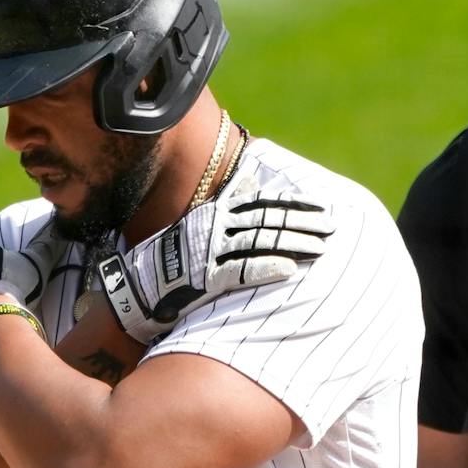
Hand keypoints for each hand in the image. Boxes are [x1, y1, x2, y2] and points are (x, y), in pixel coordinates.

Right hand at [93, 167, 333, 343]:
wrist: (138, 288)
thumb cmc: (171, 261)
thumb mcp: (198, 225)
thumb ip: (228, 206)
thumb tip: (251, 180)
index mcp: (215, 213)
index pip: (261, 203)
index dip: (292, 204)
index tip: (318, 206)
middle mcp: (215, 228)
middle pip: (267, 221)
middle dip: (301, 223)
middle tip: (330, 226)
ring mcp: (211, 252)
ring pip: (260, 243)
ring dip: (292, 244)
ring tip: (320, 247)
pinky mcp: (206, 277)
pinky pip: (241, 271)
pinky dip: (266, 269)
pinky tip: (289, 270)